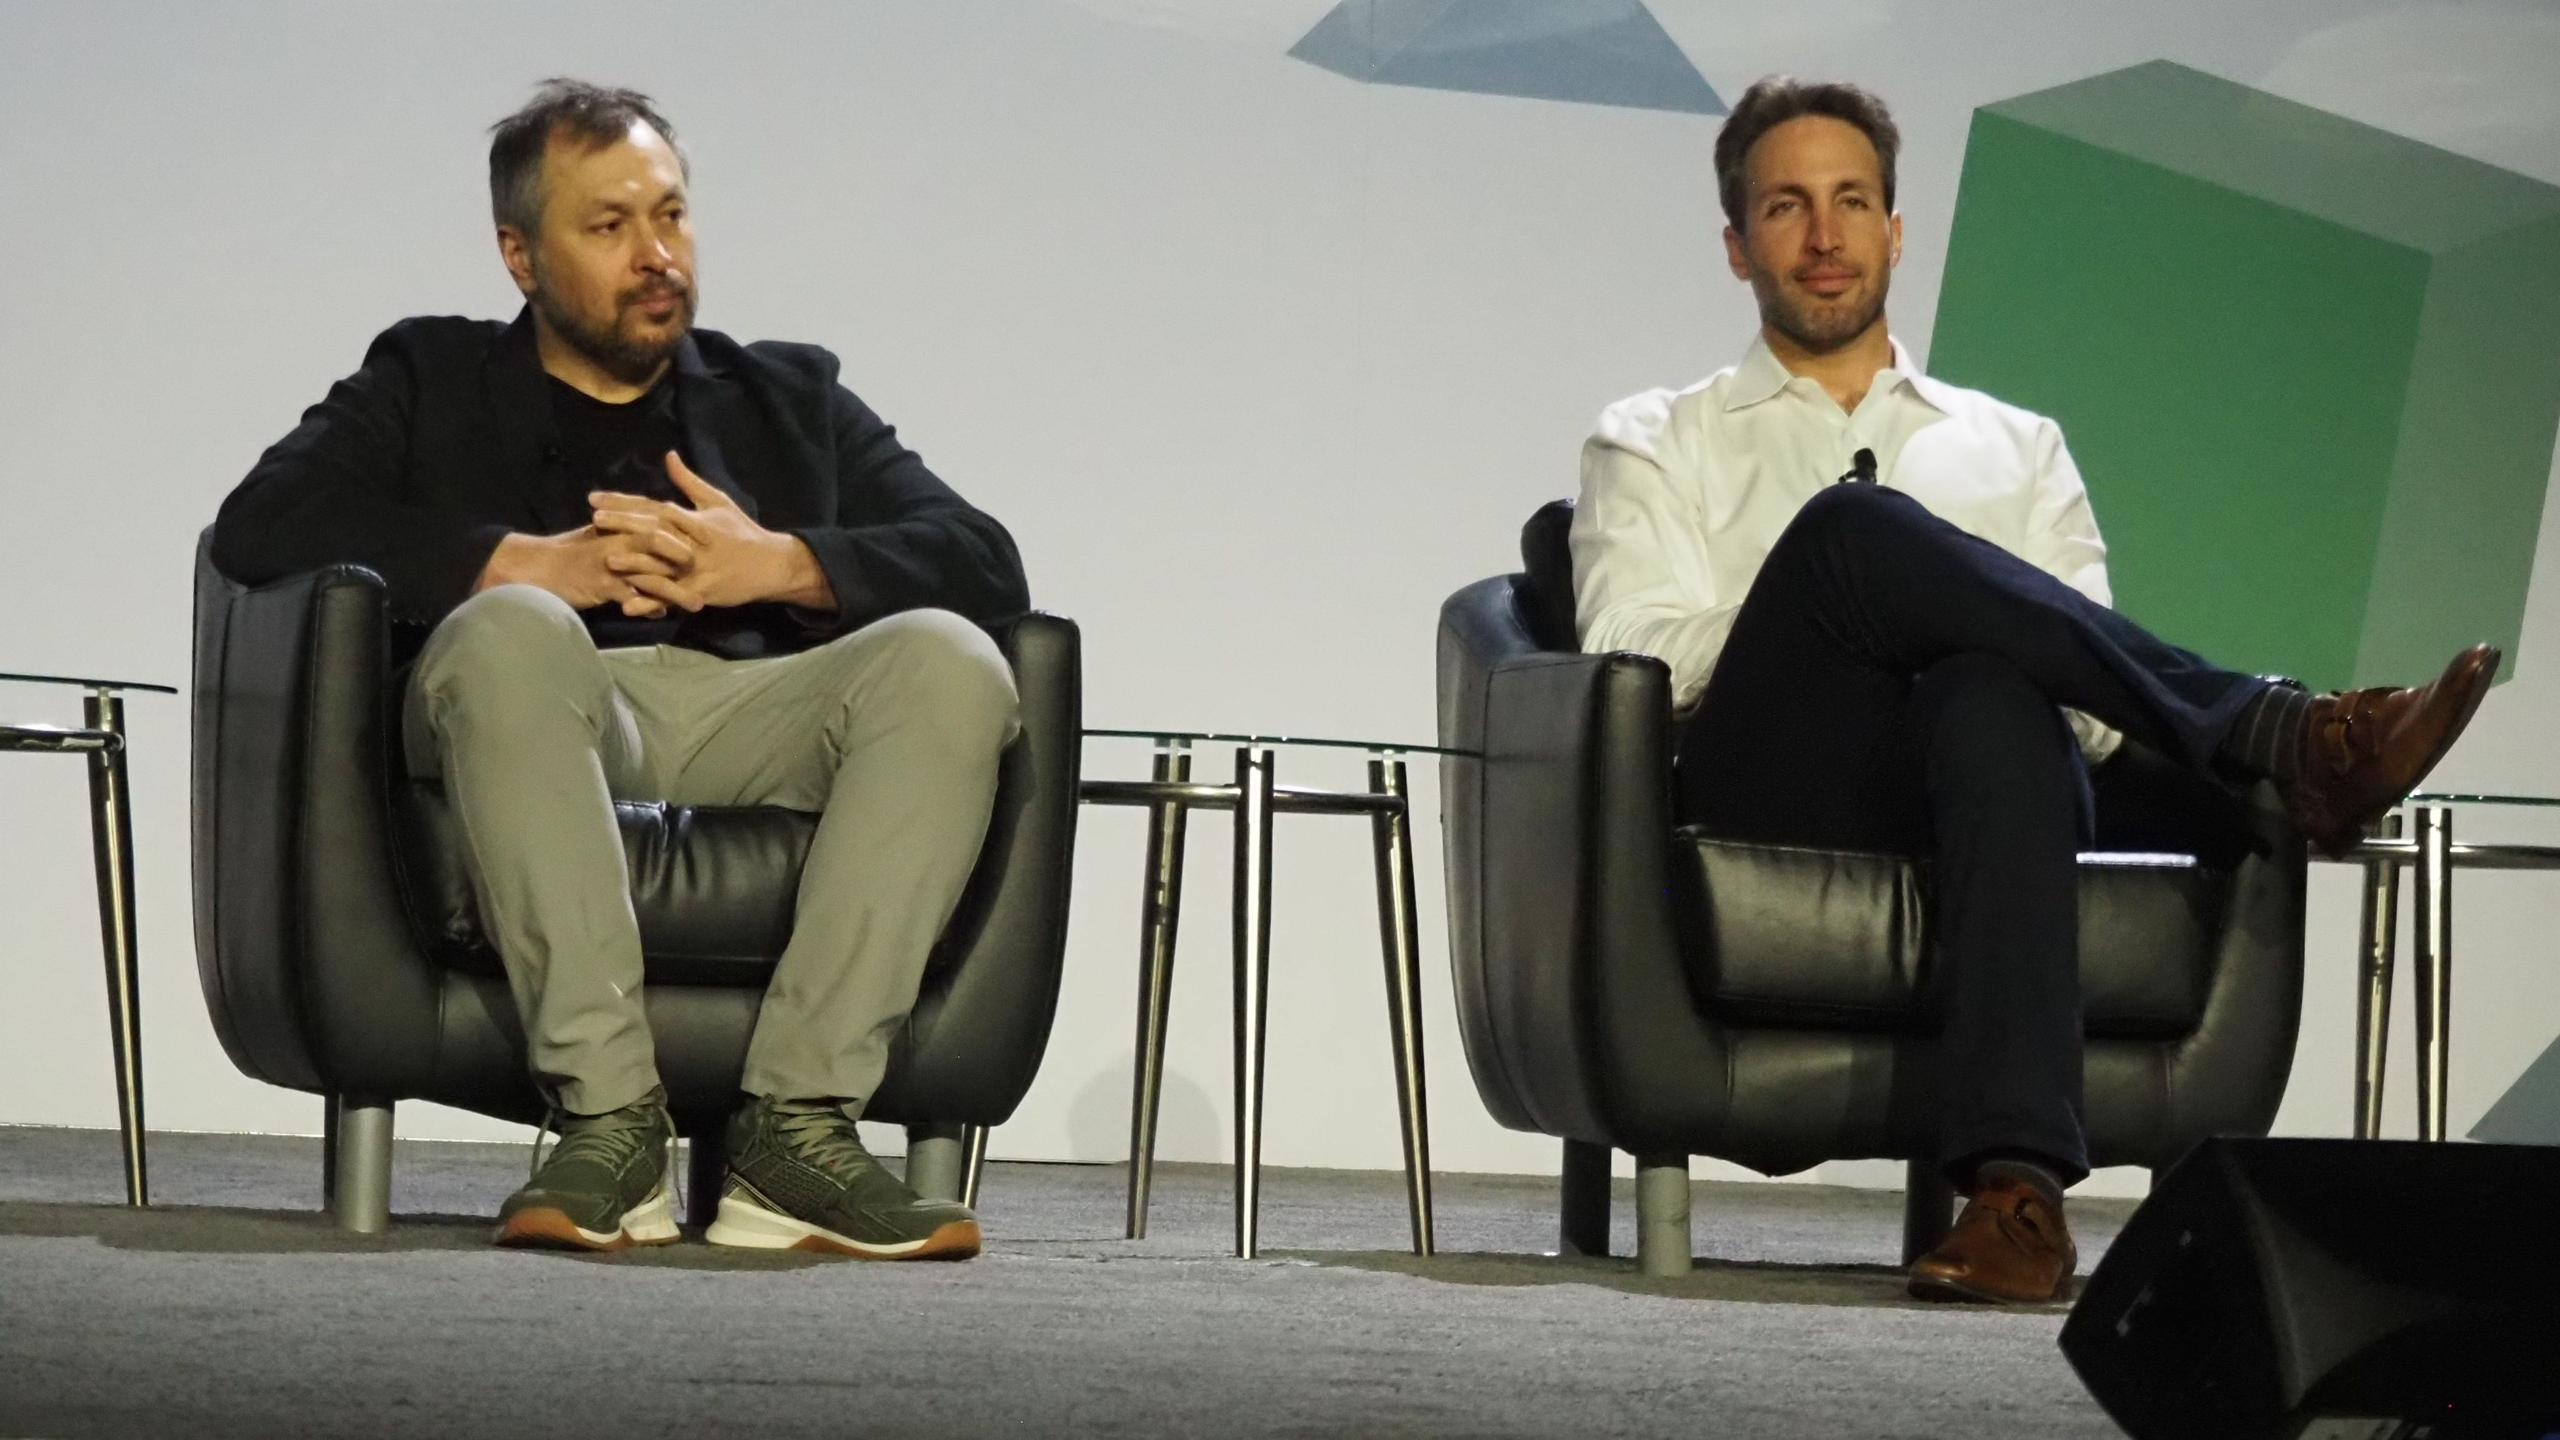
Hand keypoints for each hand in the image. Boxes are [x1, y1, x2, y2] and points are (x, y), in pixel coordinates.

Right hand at [474, 527, 693, 616]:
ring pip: (652, 575)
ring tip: (698, 604)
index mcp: (621, 526)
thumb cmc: (573, 556)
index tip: (714, 542)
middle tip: (715, 573)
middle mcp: (619, 540)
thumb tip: (655, 543)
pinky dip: (647, 607)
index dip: (688, 532)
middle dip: (689, 559)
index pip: (661, 524)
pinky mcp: (601, 583)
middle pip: (663, 546)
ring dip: (676, 591)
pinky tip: (661, 616)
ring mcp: (610, 562)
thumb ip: (631, 541)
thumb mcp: (603, 540)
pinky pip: (631, 597)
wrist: (537, 568)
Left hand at [587, 452, 835, 611]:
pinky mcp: (701, 592)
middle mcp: (693, 542)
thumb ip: (689, 482)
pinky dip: (650, 602)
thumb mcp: (718, 502)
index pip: (653, 507)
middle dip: (624, 525)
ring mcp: (697, 568)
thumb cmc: (742, 532)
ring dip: (635, 563)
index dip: (623, 502)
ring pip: (663, 565)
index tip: (595, 498)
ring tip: (606, 559)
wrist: (771, 565)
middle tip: (595, 519)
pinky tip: (628, 605)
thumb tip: (669, 456)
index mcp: (693, 519)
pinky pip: (672, 597)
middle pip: (655, 531)